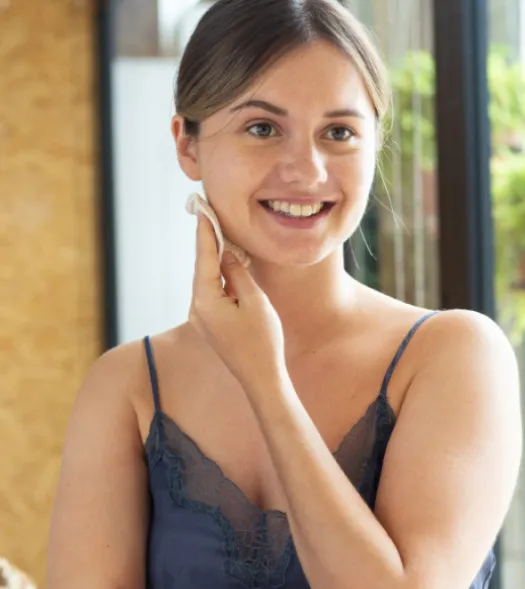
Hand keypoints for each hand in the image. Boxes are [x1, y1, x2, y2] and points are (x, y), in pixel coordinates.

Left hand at [188, 213, 285, 386]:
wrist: (261, 378)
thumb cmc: (263, 341)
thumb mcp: (255, 301)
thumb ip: (237, 273)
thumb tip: (226, 255)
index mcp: (205, 300)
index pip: (204, 257)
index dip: (206, 232)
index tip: (203, 209)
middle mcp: (197, 308)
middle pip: (203, 268)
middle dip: (210, 243)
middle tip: (213, 216)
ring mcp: (201, 318)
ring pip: (208, 281)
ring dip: (217, 262)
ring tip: (226, 239)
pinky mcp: (210, 325)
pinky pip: (213, 295)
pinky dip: (221, 280)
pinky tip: (230, 269)